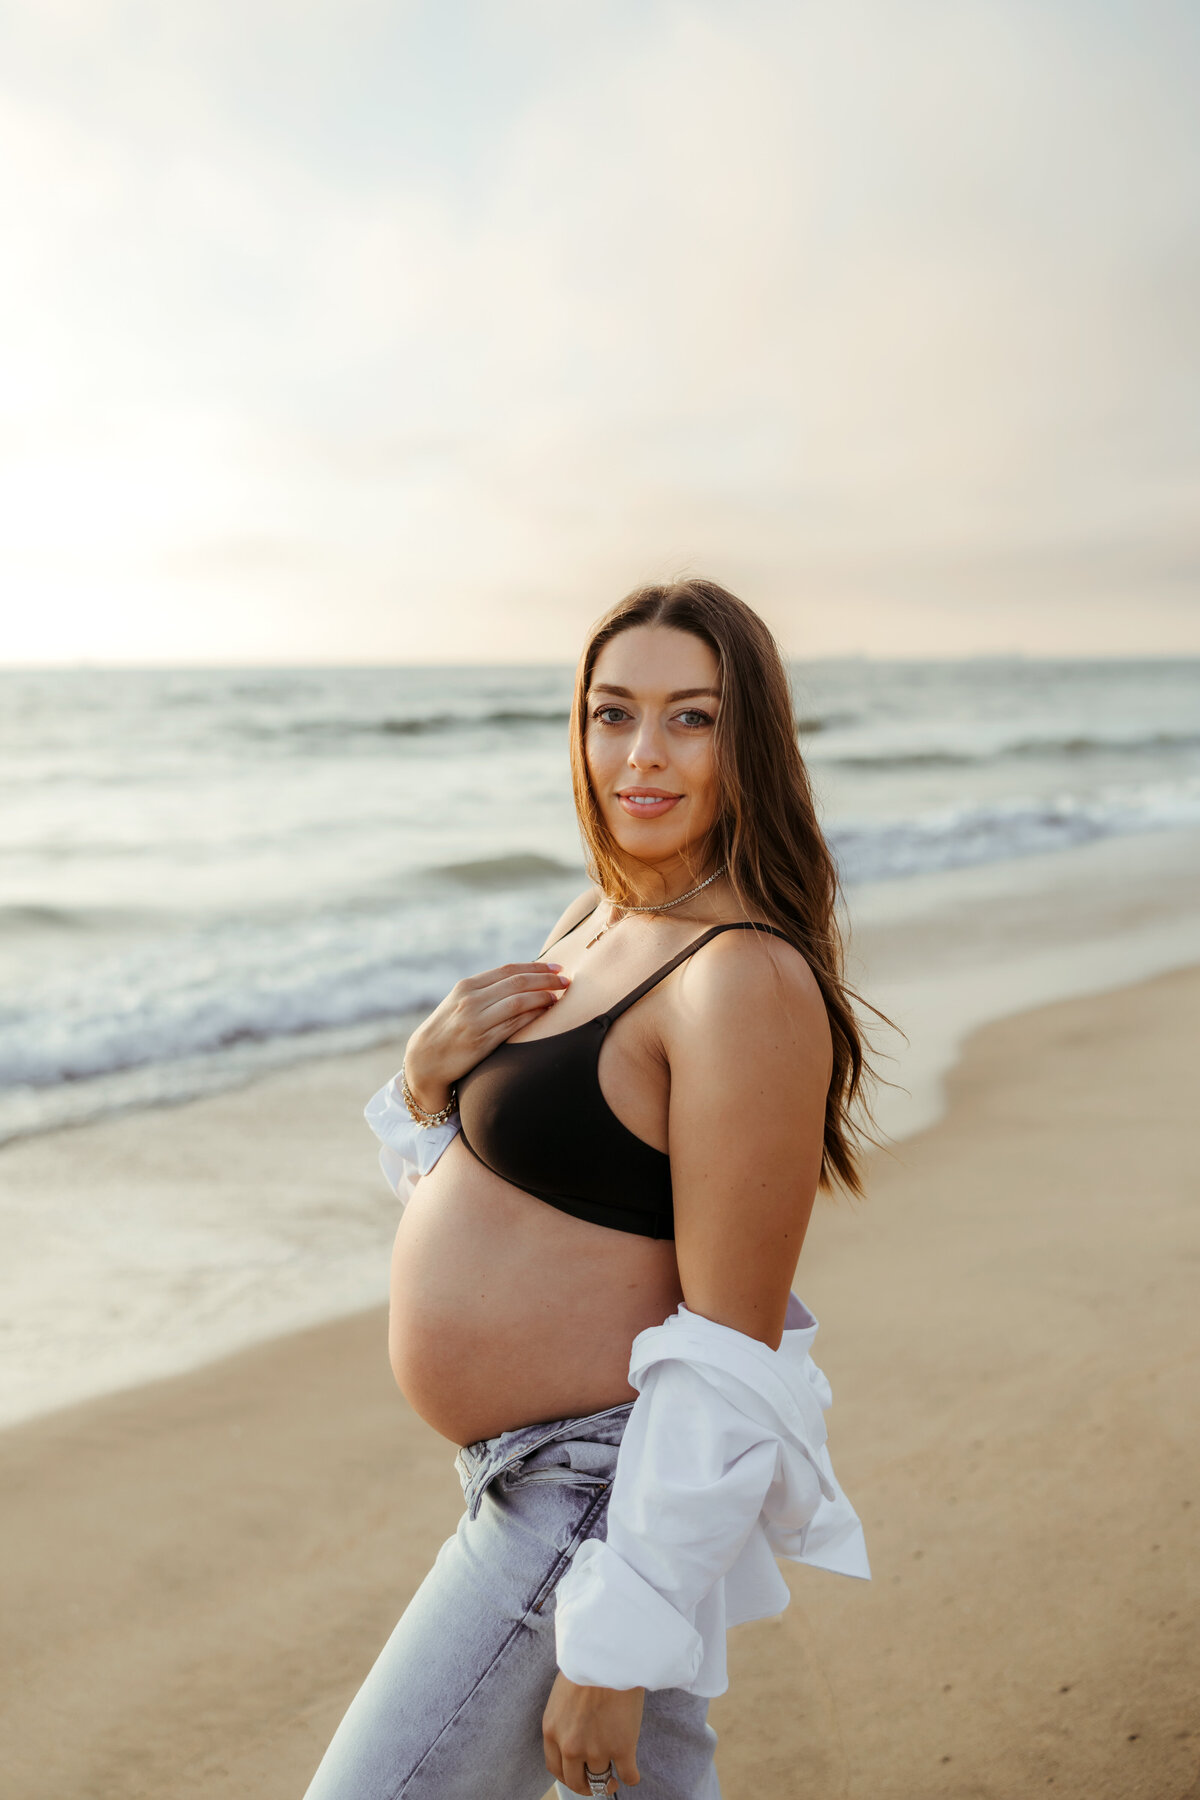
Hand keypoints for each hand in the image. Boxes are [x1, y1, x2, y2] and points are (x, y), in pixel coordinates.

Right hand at [403, 961, 569, 1110]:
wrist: (425, 1059)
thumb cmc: (448, 1029)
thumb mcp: (460, 1002)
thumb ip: (486, 990)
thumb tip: (522, 979)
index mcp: (466, 986)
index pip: (508, 970)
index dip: (536, 967)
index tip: (557, 967)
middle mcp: (471, 1000)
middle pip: (517, 983)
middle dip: (546, 980)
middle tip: (566, 980)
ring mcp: (476, 1021)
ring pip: (519, 1002)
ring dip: (543, 997)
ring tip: (559, 997)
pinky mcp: (482, 1042)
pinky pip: (515, 1025)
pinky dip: (534, 1017)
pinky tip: (546, 1014)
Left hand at [542, 1672, 642, 1793]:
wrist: (607, 1656)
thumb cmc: (586, 1665)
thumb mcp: (562, 1696)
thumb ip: (564, 1721)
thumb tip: (575, 1734)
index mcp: (552, 1732)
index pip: (556, 1768)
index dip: (569, 1777)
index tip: (578, 1777)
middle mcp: (571, 1747)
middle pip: (577, 1781)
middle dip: (588, 1786)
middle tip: (598, 1784)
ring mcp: (597, 1750)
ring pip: (602, 1779)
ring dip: (609, 1781)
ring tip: (616, 1778)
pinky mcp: (622, 1748)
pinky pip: (628, 1775)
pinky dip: (631, 1778)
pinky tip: (632, 1773)